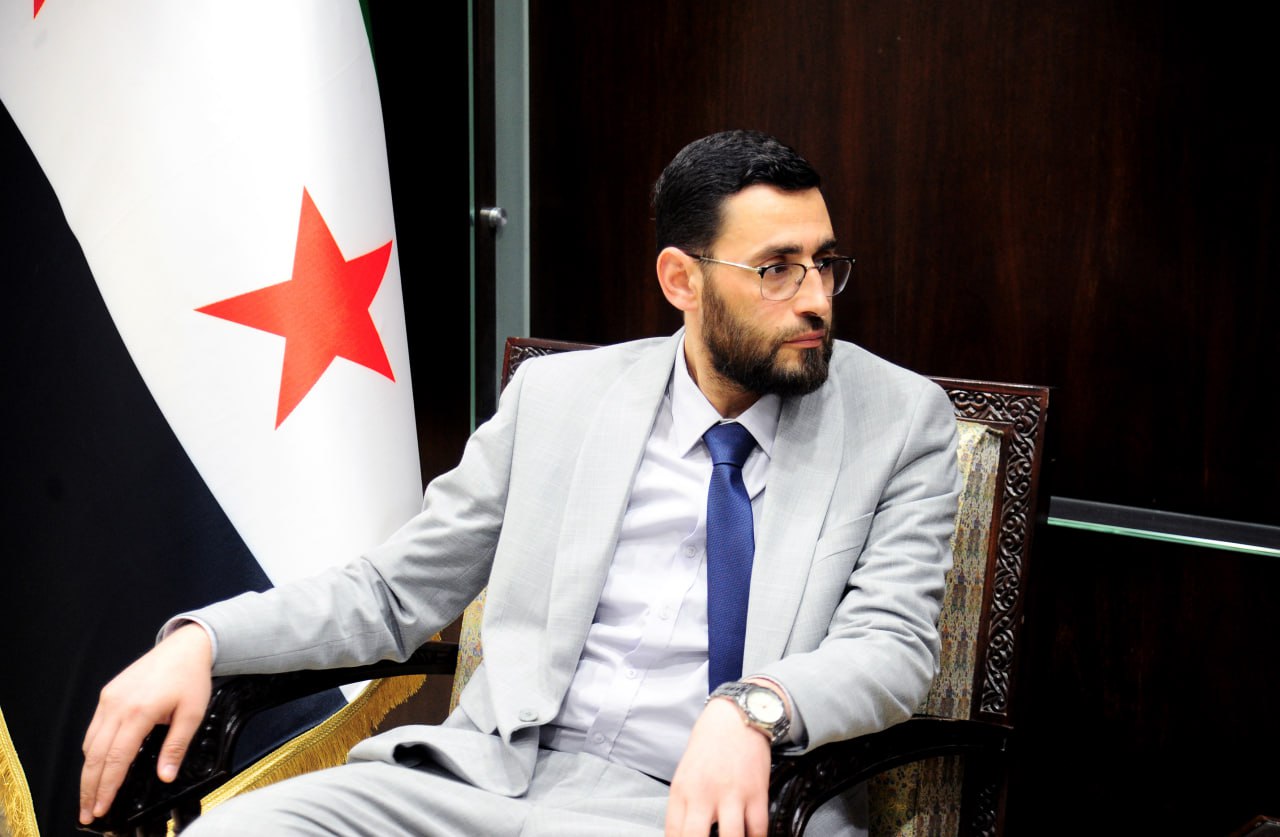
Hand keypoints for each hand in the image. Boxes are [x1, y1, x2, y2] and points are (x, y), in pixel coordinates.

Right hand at [79, 622, 213, 824]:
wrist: (184, 646)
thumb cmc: (190, 677)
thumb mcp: (193, 713)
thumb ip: (176, 746)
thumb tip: (165, 776)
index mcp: (139, 711)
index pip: (117, 758)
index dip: (107, 787)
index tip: (102, 807)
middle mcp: (118, 705)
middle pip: (96, 756)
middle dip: (90, 787)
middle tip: (88, 812)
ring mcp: (109, 699)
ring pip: (90, 743)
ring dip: (88, 771)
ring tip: (90, 795)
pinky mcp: (108, 694)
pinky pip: (94, 729)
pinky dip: (92, 751)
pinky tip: (97, 765)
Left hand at [664, 696, 771, 836]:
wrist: (735, 716)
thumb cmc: (709, 744)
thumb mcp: (685, 773)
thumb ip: (685, 805)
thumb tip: (687, 833)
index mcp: (682, 790)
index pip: (674, 834)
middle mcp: (704, 794)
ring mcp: (731, 794)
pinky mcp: (756, 792)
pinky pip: (758, 829)